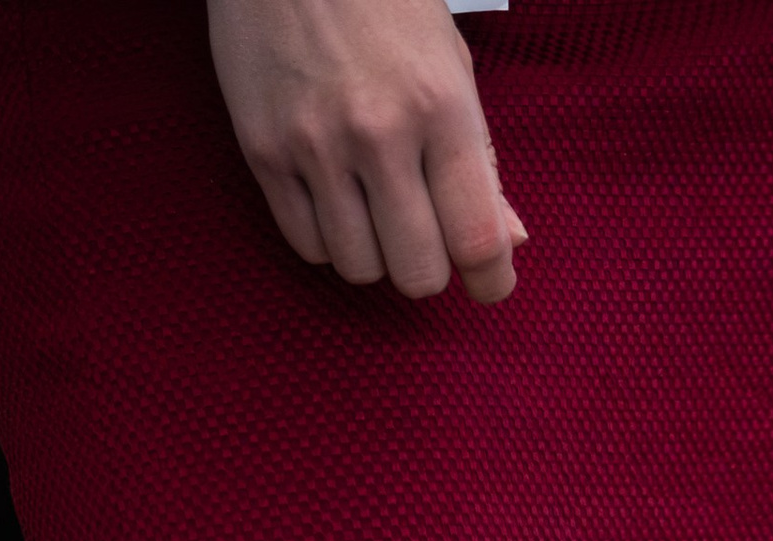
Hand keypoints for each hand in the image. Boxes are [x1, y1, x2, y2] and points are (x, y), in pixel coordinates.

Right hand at [207, 0, 525, 302]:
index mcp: (439, 107)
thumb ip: (480, 159)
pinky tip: (335, 198)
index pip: (477, 238)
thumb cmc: (381, 3)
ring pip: (359, 268)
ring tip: (373, 207)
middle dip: (428, 267)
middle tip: (424, 234)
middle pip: (417, 273)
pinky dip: (328, 238)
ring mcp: (314, 145)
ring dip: (375, 254)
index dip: (492, 281)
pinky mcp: (263, 150)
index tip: (489, 282)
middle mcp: (378, 133)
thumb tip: (509, 240)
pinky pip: (307, 245)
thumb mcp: (449, 65)